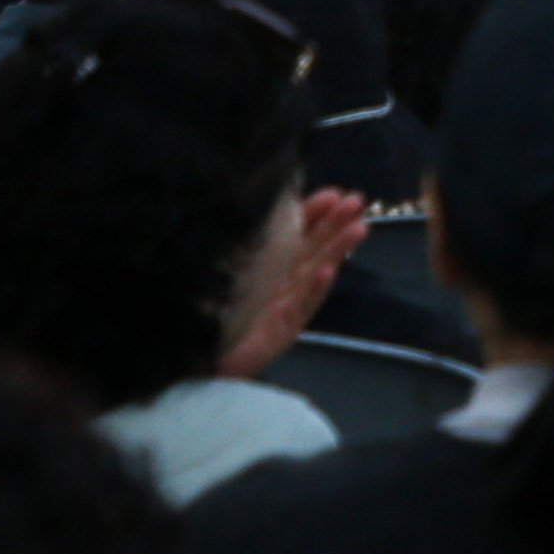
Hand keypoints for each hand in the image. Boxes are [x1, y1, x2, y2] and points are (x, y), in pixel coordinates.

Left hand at [217, 190, 369, 380]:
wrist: (195, 360)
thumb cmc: (203, 314)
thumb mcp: (220, 268)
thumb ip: (240, 246)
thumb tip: (259, 212)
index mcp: (266, 266)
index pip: (294, 234)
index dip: (313, 213)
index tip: (332, 193)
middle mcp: (279, 283)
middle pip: (312, 250)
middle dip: (336, 224)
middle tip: (357, 201)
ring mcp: (284, 307)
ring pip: (315, 273)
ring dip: (338, 250)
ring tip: (358, 229)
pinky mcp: (282, 332)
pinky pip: (300, 308)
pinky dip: (313, 290)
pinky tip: (326, 272)